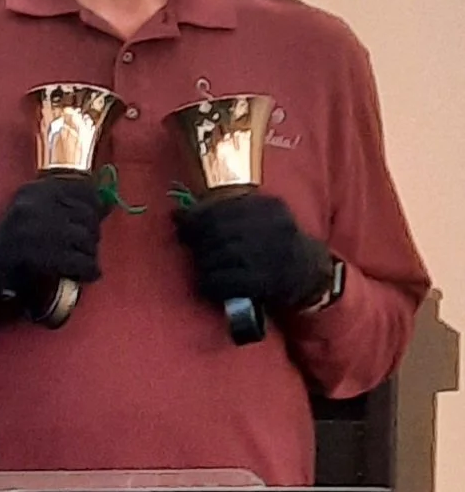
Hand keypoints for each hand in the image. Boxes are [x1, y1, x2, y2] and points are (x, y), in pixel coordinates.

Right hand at [0, 175, 106, 322]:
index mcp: (34, 190)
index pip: (84, 190)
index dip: (94, 208)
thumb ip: (68, 206)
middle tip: (83, 249)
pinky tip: (83, 275)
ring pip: (87, 240)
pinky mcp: (40, 255)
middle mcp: (34, 205)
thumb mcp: (35, 213)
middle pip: (88, 217)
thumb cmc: (13, 241)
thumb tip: (108, 203)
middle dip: (91, 236)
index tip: (91, 221)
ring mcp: (36, 229)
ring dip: (89, 255)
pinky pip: (81, 262)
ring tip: (81, 262)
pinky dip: (87, 271)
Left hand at [175, 193, 336, 315]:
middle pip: (215, 231)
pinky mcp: (265, 281)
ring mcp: (269, 254)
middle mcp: (271, 226)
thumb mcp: (261, 217)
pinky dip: (210, 284)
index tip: (182, 226)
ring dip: (204, 265)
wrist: (314, 274)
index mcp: (268, 206)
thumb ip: (224, 212)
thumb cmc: (277, 243)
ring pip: (217, 256)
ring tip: (208, 269)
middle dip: (198, 243)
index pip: (217, 208)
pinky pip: (223, 281)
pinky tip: (212, 285)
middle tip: (196, 251)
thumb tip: (175, 216)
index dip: (192, 219)